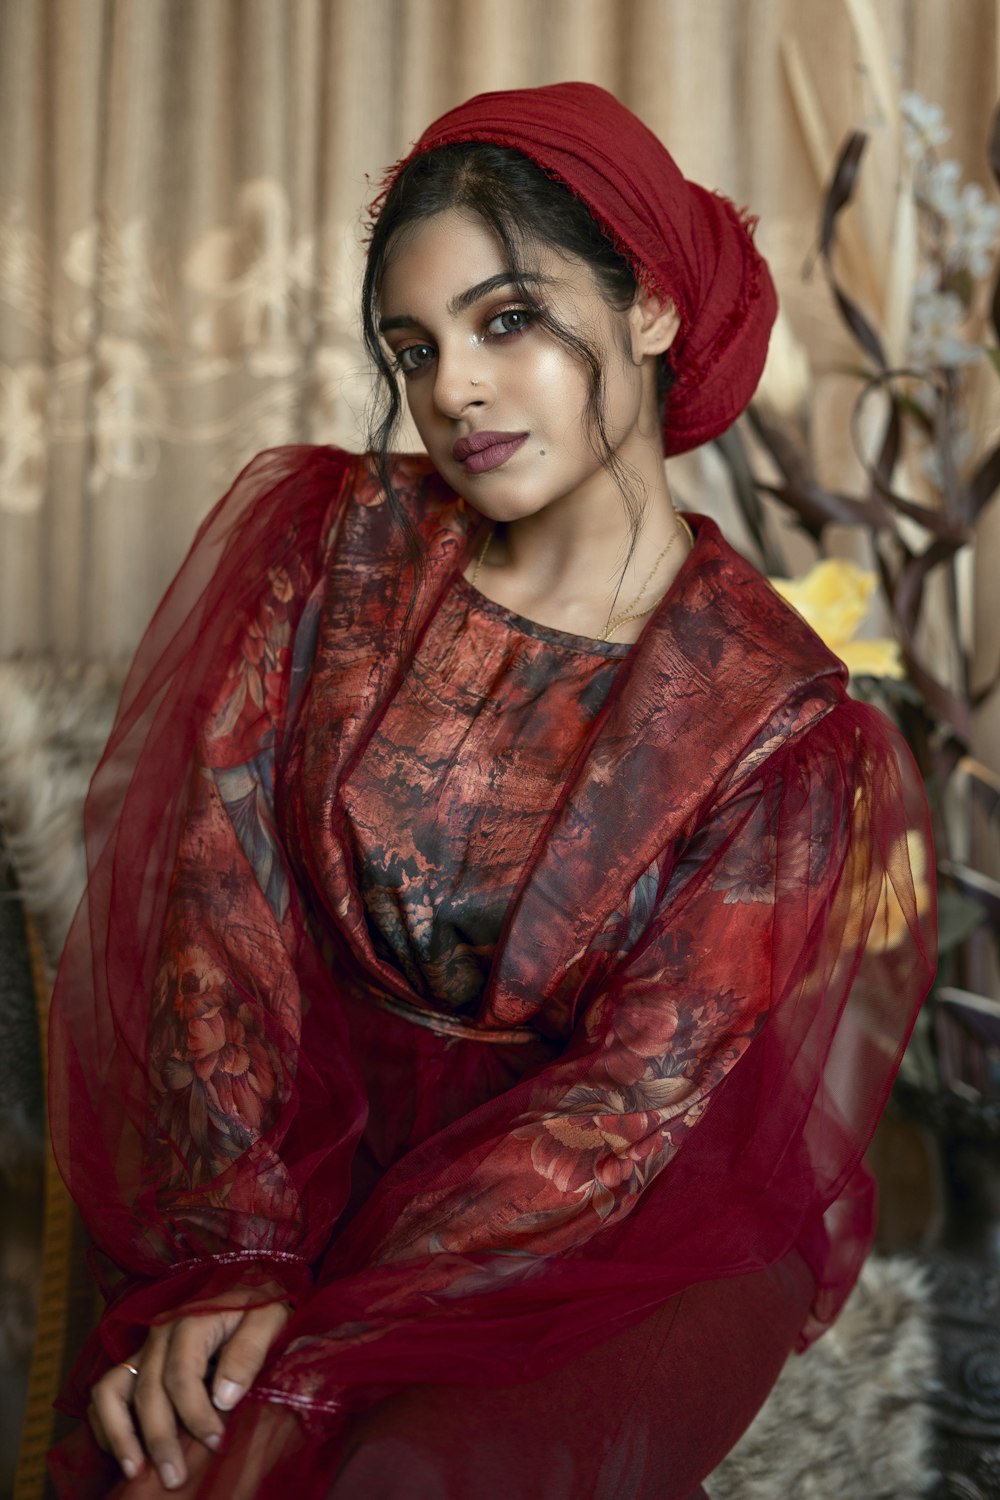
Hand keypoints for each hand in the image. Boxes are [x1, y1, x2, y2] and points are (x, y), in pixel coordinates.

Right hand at [88, 1296, 291, 1490]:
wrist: (250, 1290)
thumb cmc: (261, 1308)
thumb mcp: (269, 1321)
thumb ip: (248, 1353)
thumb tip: (223, 1398)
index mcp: (192, 1320)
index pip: (181, 1375)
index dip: (195, 1415)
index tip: (217, 1444)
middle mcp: (160, 1332)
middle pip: (148, 1392)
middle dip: (160, 1439)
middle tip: (175, 1478)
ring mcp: (145, 1348)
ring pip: (112, 1390)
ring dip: (120, 1434)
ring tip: (136, 1472)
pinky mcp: (139, 1361)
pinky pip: (107, 1392)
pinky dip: (108, 1423)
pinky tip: (125, 1454)